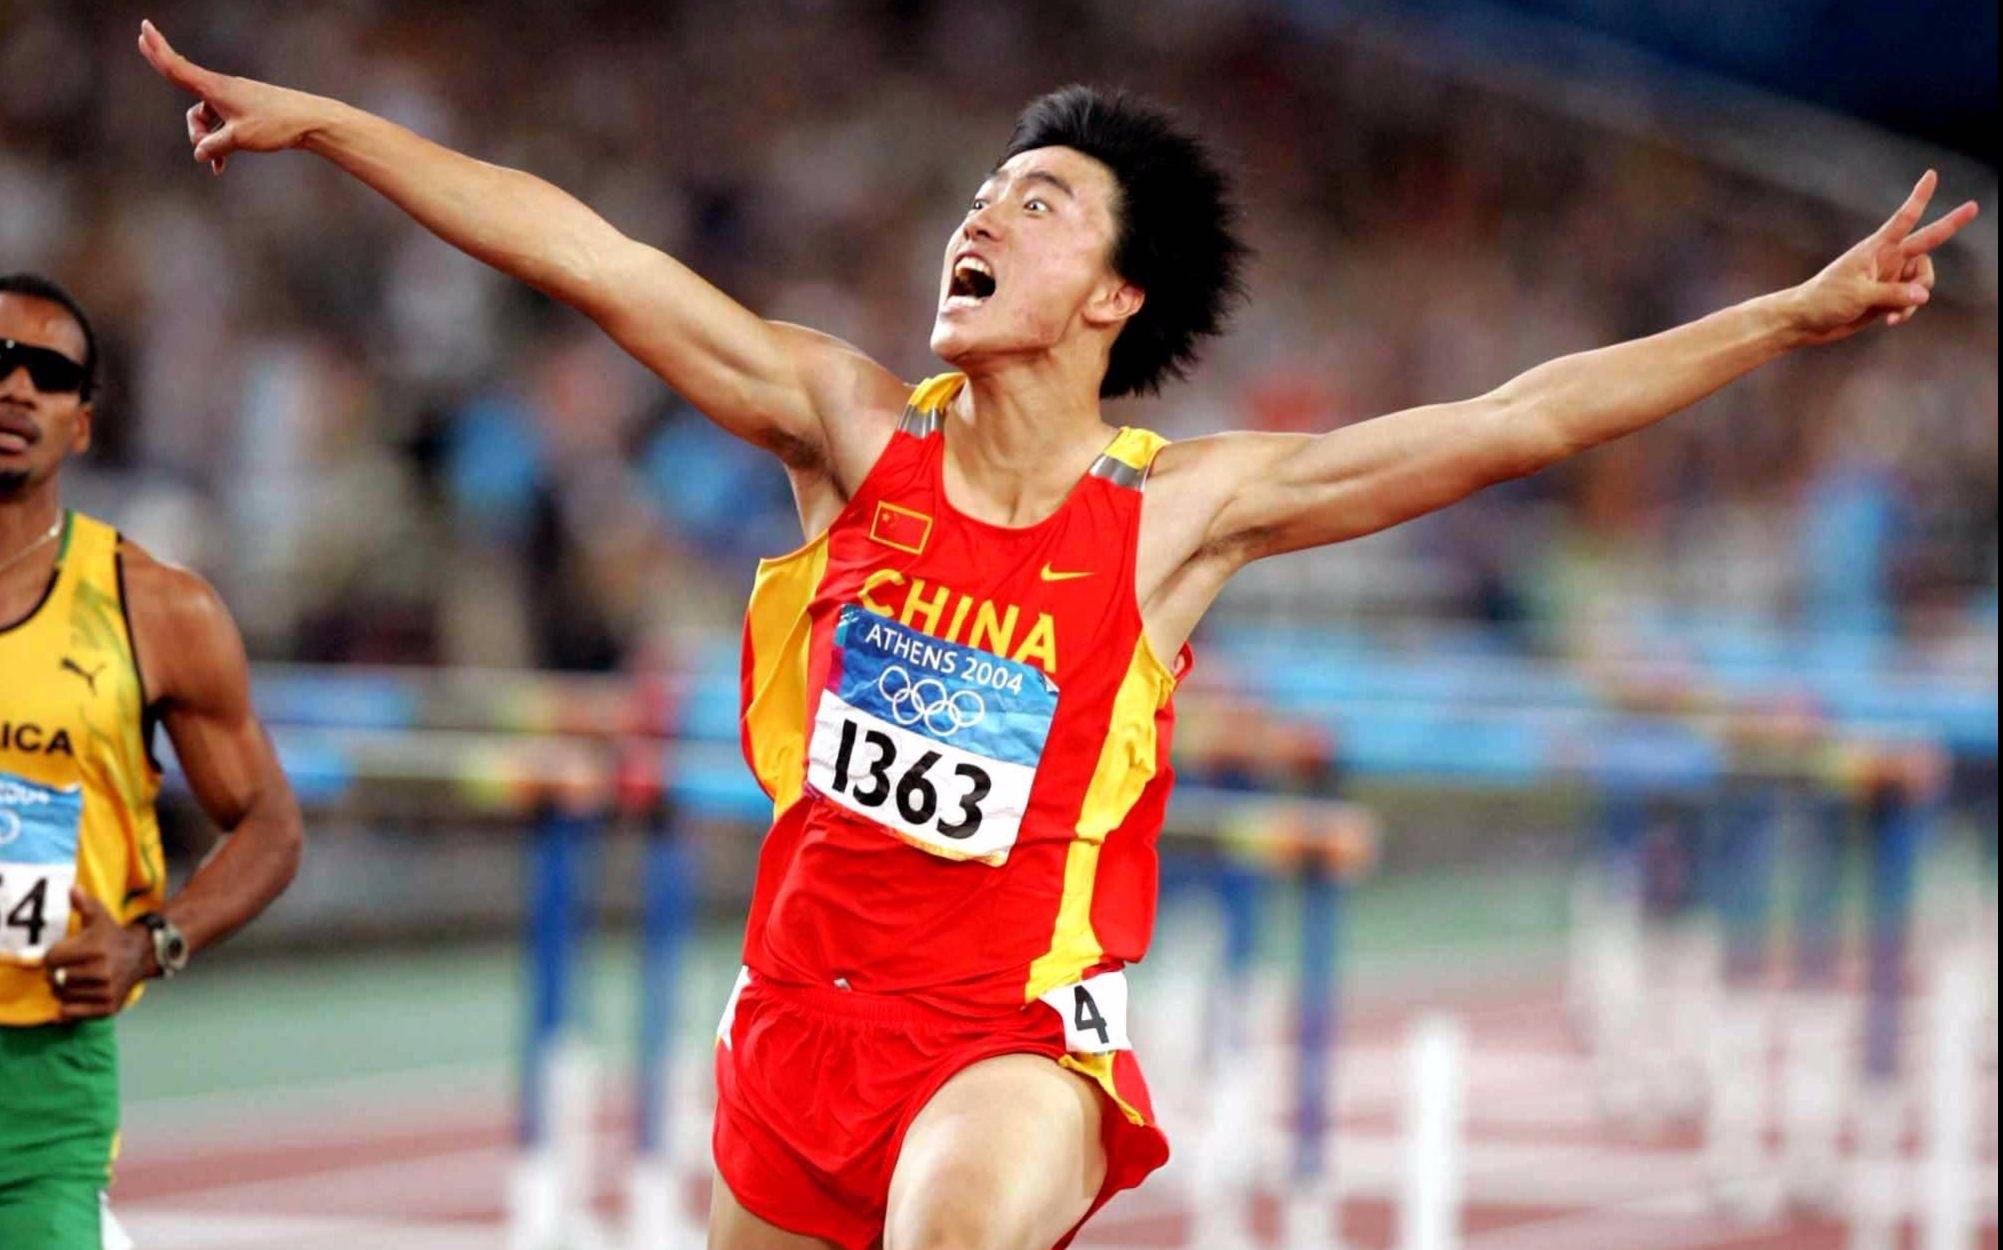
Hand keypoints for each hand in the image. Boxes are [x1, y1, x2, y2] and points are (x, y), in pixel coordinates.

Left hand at [41, 889, 156, 1020]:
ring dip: (65, 990)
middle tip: (69, 968)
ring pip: (64, 996)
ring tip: (77, 980)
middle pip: (57, 979)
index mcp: (95, 948)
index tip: (65, 953)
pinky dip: (70, 1008)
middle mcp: (102, 971)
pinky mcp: (109, 1006)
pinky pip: (74, 1013)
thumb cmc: (112, 936)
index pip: (52, 959)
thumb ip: (84, 903)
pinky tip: (78, 995)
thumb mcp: (99, 916)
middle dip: (58, 974)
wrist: (143, 954)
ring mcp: (106, 990)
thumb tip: (72, 889)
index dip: (54, 956)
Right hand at [137, 19, 334, 174]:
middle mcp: (221, 89)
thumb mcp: (241, 138)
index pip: (177, 66)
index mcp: (215, 88)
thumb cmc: (276, 124)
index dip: (157, 49)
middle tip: (205, 144)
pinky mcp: (243, 112)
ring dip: (208, 141)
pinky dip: (219, 144)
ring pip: (206, 121)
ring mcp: (232, 100)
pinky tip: (220, 167)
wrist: (309, 121)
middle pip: (191, 107)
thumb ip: (215, 146)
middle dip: (195, 129)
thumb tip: (200, 153)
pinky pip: (221, 127)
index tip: (142, 27)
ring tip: (219, 161)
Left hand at [1785, 171, 1978, 346]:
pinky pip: (1912, 301)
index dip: (1919, 197)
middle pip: (1926, 241)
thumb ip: (1893, 293)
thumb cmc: (1823, 300)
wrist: (1805, 322)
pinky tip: (1891, 321)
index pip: (1903, 219)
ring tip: (1895, 312)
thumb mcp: (1859, 295)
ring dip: (1917, 296)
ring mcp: (1889, 278)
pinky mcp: (1887, 298)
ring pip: (1922, 280)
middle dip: (1950, 224)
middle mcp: (1886, 259)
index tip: (1931, 174)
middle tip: (1974, 206)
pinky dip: (1906, 310)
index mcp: (1875, 249)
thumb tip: (1924, 294)